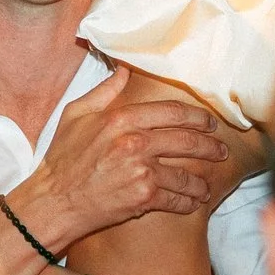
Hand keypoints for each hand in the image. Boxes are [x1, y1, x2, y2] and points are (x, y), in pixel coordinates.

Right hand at [4, 66, 225, 253]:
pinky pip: (176, 199)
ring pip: (185, 174)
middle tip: (220, 151)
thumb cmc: (62, 158)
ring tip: (208, 185)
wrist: (53, 200)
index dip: (196, 116)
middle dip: (210, 146)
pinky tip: (193, 202)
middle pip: (186, 140)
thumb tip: (124, 71)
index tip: (209, 122)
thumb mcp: (76, 114)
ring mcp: (140, 171)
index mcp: (121, 118)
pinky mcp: (142, 197)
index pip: (171, 112)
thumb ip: (104, 91)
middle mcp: (135, 142)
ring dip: (202, 181)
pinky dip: (188, 202)